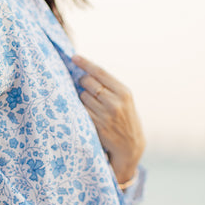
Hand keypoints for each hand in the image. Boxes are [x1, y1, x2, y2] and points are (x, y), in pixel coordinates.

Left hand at [72, 55, 145, 183]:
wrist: (130, 147)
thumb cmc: (126, 119)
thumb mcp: (125, 100)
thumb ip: (110, 87)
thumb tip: (86, 72)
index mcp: (124, 93)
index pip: (100, 72)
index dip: (85, 63)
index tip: (74, 57)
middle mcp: (115, 102)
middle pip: (88, 82)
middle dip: (83, 82)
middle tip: (86, 86)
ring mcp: (105, 115)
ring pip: (82, 96)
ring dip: (82, 97)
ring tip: (93, 105)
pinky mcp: (96, 125)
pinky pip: (81, 109)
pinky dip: (80, 108)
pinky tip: (88, 112)